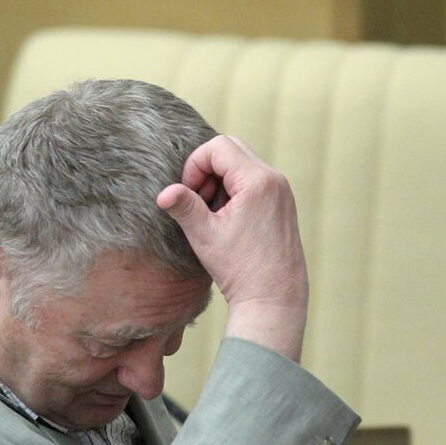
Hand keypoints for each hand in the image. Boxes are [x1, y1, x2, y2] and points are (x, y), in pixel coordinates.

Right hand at [156, 135, 308, 360]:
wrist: (274, 297)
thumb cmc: (240, 268)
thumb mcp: (205, 235)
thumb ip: (184, 207)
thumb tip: (162, 194)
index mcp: (257, 181)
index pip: (218, 147)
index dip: (195, 165)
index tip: (189, 194)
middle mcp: (274, 179)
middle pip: (232, 149)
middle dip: (207, 170)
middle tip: (199, 201)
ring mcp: (282, 191)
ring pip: (242, 164)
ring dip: (220, 181)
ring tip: (212, 215)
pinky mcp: (282, 203)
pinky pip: (253, 180)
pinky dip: (234, 191)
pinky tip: (227, 220)